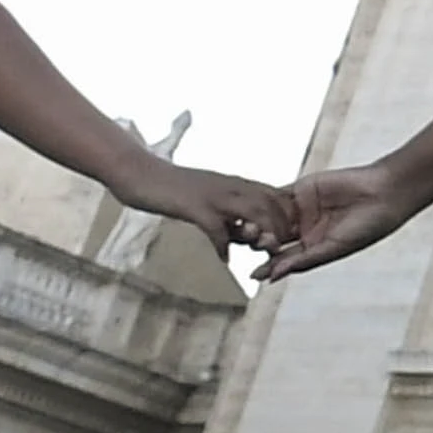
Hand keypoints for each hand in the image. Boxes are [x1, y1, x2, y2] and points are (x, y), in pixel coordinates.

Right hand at [124, 142, 292, 261]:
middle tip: (281, 251)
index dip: (287, 215)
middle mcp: (232, 186)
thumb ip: (230, 214)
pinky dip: (223, 245)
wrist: (141, 173)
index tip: (291, 235)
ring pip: (253, 213)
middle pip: (272, 204)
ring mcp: (215, 195)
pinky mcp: (195, 206)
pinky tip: (225, 259)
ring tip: (263, 256)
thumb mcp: (211, 198)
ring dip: (261, 236)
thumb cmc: (175, 189)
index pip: (276, 195)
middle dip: (281, 228)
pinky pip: (217, 228)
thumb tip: (245, 237)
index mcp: (237, 183)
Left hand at [255, 163, 412, 282]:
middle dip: (261, 243)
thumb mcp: (334, 248)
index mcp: (312, 247)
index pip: (283, 259)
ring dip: (260, 223)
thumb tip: (272, 277)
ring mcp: (301, 209)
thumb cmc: (368, 226)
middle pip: (273, 238)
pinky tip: (254, 207)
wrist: (385, 193)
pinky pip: (277, 196)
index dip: (268, 265)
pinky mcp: (300, 189)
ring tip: (251, 229)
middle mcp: (303, 230)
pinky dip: (265, 201)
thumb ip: (303, 261)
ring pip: (271, 218)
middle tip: (256, 243)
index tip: (254, 274)